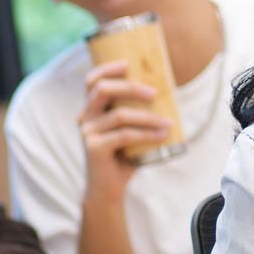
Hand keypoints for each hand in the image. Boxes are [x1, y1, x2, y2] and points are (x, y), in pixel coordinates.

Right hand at [78, 61, 174, 200]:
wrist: (108, 190)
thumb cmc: (122, 156)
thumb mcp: (127, 129)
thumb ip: (135, 112)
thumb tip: (165, 91)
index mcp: (90, 110)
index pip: (91, 81)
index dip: (107, 69)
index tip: (128, 64)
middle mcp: (84, 118)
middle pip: (103, 90)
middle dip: (131, 87)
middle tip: (155, 93)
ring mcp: (87, 133)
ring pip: (119, 115)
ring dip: (148, 117)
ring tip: (168, 122)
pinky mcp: (94, 148)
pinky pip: (125, 135)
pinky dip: (147, 134)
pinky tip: (163, 134)